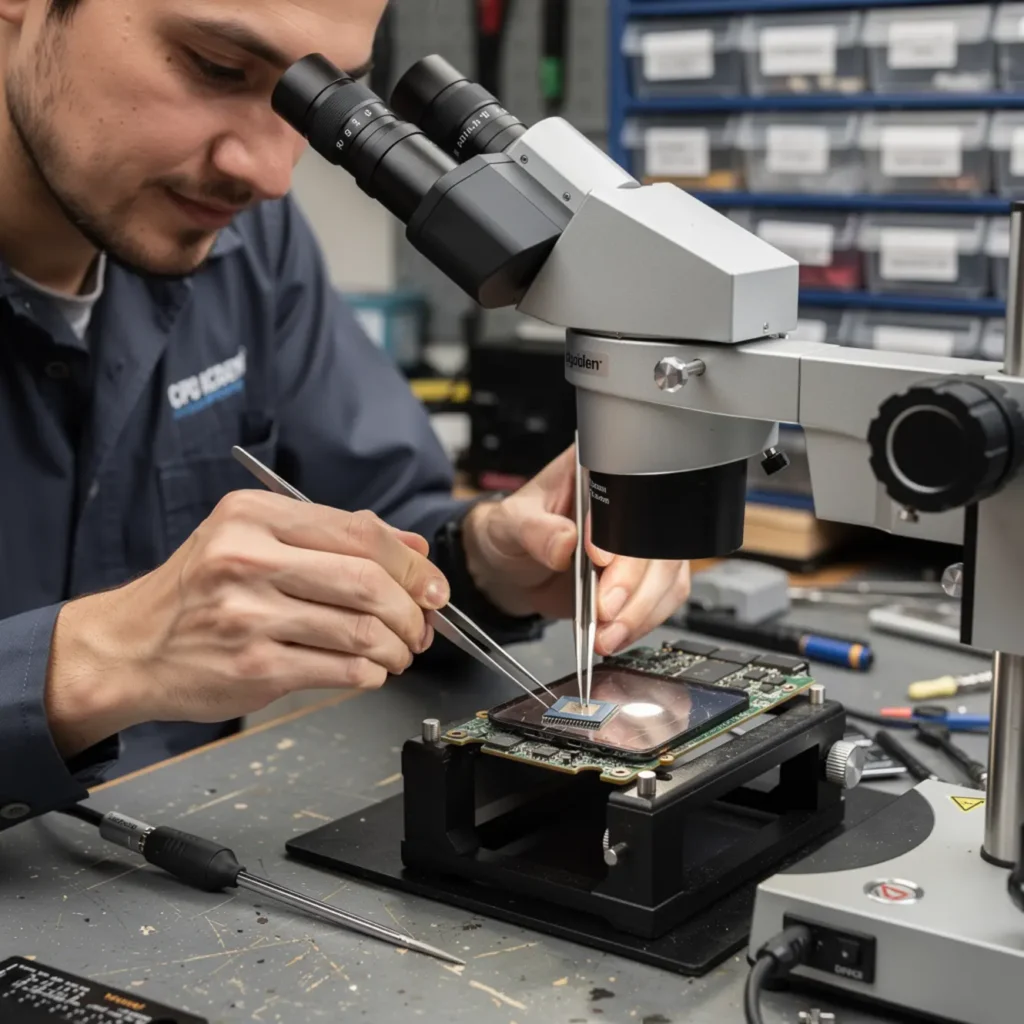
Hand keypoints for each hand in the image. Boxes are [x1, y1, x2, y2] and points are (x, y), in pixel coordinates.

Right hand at [44, 492, 449, 757]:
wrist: (128, 648)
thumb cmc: (197, 593)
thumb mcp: (253, 540)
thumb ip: (333, 538)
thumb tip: (413, 547)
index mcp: (253, 515)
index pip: (359, 532)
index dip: (411, 564)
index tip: (433, 585)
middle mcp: (247, 558)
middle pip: (367, 582)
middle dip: (413, 610)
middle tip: (423, 625)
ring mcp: (248, 615)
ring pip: (361, 630)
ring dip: (398, 646)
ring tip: (401, 651)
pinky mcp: (253, 667)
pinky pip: (340, 670)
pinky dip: (371, 673)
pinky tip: (371, 670)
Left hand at [462, 446, 690, 655]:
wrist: (510, 569)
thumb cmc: (510, 533)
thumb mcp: (510, 524)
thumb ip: (535, 531)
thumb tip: (564, 542)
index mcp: (598, 473)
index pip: (628, 495)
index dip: (622, 531)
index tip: (599, 560)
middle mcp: (627, 505)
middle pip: (656, 541)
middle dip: (633, 582)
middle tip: (604, 609)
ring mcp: (638, 543)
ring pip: (667, 573)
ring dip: (641, 610)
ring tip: (608, 633)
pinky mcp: (641, 577)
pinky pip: (663, 599)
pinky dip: (642, 621)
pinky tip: (615, 633)